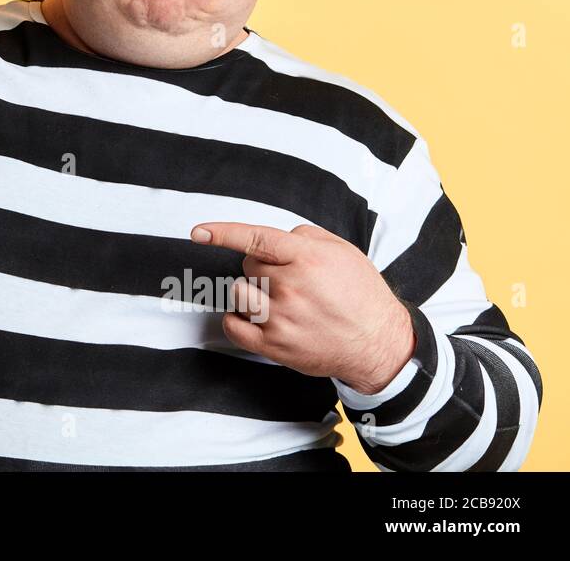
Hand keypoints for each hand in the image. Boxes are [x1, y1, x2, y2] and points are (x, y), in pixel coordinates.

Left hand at [189, 221, 416, 394]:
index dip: (222, 233)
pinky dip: (237, 319)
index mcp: (307, 258)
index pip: (255, 239)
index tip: (198, 232)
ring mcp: (280, 318)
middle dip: (263, 268)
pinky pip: (232, 326)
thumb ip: (304, 237)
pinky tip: (257, 318)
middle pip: (248, 266)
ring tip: (278, 301)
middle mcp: (290, 287)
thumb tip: (273, 239)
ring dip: (252, 293)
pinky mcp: (273, 346)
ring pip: (238, 292)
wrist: (379, 344)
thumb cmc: (361, 295)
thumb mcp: (342, 251)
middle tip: (290, 281)